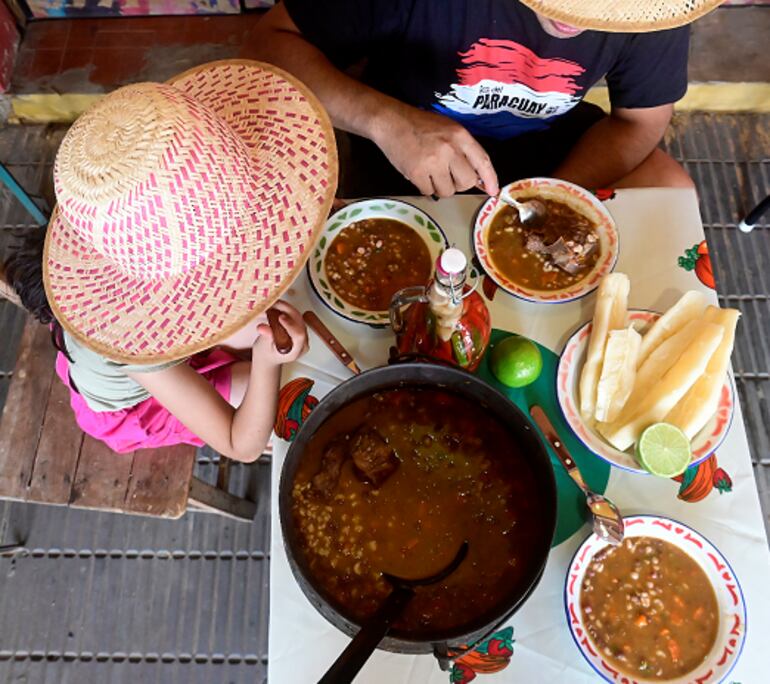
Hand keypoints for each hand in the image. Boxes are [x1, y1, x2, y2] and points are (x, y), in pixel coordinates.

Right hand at [252, 300, 308, 364]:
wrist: (269, 354)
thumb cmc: (266, 353)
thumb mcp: (263, 347)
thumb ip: (266, 337)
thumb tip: (262, 328)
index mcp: (295, 351)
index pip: (299, 336)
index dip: (291, 325)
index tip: (280, 317)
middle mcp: (302, 343)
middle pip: (299, 323)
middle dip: (286, 311)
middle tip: (273, 305)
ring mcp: (302, 334)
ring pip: (297, 316)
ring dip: (285, 307)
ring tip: (272, 303)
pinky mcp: (299, 326)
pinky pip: (295, 314)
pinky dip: (285, 308)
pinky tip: (276, 305)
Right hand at [372, 104, 498, 197]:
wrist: (390, 121)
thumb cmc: (420, 126)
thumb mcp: (448, 129)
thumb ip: (464, 150)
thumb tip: (477, 178)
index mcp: (460, 136)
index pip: (482, 161)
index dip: (490, 179)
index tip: (493, 192)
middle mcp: (450, 149)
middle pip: (466, 182)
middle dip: (459, 184)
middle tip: (447, 176)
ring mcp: (433, 162)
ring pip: (448, 191)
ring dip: (440, 187)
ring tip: (430, 173)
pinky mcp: (417, 172)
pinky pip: (429, 192)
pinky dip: (424, 187)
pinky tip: (419, 174)